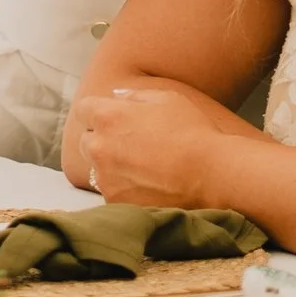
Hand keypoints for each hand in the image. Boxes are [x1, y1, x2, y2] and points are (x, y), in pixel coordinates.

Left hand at [76, 81, 234, 206]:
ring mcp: (105, 177)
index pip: (84, 110)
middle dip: (102, 140)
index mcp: (108, 116)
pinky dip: (123, 188)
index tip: (112, 118)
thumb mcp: (168, 99)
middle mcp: (99, 146)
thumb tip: (116, 95)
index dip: (97, 112)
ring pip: (97, 169)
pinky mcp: (115, 201)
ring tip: (143, 168)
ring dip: (112, 166)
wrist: (211, 175)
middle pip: (87, 141)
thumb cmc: (193, 132)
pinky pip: (111, 191)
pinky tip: (147, 185)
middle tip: (132, 145)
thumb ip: (135, 95)